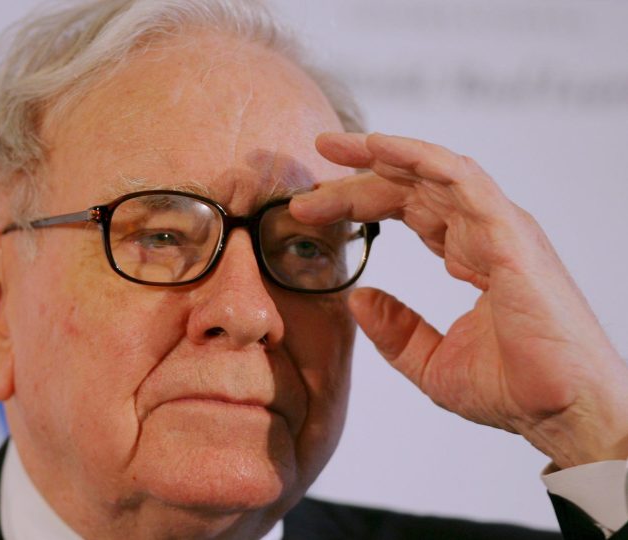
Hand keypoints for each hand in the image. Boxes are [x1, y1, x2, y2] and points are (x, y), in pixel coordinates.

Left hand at [291, 132, 627, 468]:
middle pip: (413, 184)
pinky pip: (462, 181)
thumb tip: (359, 298)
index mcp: (471, 254)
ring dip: (382, 154)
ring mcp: (500, 229)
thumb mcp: (432, 363)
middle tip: (314, 160)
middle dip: (359, 172)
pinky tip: (379, 150)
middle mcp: (485, 232)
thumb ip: (396, 330)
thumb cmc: (516, 389)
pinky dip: (420, 159)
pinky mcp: (511, 236)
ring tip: (334, 146)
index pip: (408, 208)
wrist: (563, 415)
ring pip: (434, 171)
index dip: (359, 199)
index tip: (311, 203)